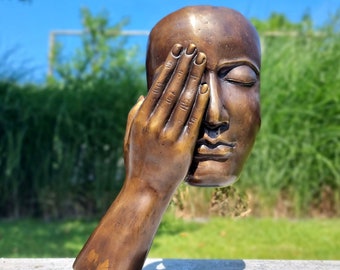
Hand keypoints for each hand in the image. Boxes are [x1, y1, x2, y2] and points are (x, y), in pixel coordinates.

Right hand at [124, 43, 208, 195]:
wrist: (145, 190)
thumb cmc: (137, 163)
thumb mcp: (129, 137)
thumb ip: (133, 114)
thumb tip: (142, 95)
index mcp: (140, 120)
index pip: (157, 88)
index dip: (168, 68)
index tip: (177, 52)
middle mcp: (153, 125)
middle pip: (172, 89)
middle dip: (184, 66)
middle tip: (193, 48)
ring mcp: (168, 136)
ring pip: (184, 101)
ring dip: (194, 79)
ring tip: (201, 62)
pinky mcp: (182, 148)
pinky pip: (194, 121)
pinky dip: (201, 103)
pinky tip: (206, 88)